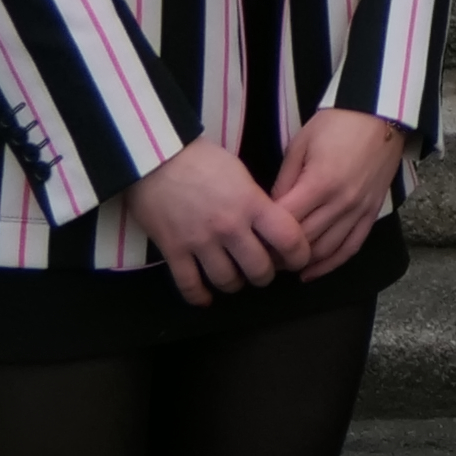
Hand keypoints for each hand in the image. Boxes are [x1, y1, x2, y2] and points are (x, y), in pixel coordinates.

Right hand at [125, 137, 305, 304]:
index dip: (299, 254)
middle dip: (265, 275)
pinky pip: (189, 285)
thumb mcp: (240, 174)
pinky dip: (199, 296)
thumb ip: (256, 202)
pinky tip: (206, 297)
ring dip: (234, 284)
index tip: (299, 259)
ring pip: (226, 281)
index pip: (288, 238)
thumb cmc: (202, 160)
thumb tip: (269, 226)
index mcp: (252, 204)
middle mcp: (230, 227)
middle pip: (258, 268)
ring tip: (236, 279)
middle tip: (262, 271)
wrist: (156, 158)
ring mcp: (200, 242)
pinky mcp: (173, 251)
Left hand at [271, 108, 408, 278]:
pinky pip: (351, 247)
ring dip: (301, 263)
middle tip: (259, 257)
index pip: (285, 222)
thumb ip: (284, 181)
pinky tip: (310, 272)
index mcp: (320, 183)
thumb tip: (269, 211)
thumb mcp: (300, 144)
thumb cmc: (337, 123)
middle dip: (278, 253)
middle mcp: (341, 202)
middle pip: (303, 241)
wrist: (381, 113)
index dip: (263, 235)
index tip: (248, 241)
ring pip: (325, 250)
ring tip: (281, 264)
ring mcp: (359, 210)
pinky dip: (331, 264)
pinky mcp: (372, 212)